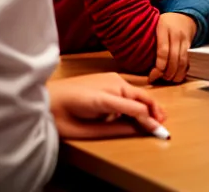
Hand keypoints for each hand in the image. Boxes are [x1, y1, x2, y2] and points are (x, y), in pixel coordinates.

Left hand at [49, 72, 165, 139]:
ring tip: (155, 117)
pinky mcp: (107, 78)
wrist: (44, 98)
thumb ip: (114, 128)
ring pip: (136, 91)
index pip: (136, 108)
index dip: (150, 120)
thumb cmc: (61, 117)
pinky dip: (136, 99)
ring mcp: (111, 78)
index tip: (160, 131)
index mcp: (106, 96)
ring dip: (146, 104)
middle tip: (163, 123)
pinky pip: (127, 88)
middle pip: (141, 96)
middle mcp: (113, 82)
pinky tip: (136, 109)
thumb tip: (138, 130)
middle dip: (154, 109)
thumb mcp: (86, 130)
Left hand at [149, 12, 196, 82]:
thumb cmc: (163, 24)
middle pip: (174, 59)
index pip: (163, 51)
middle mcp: (176, 34)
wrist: (184, 16)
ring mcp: (185, 40)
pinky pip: (187, 61)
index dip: (158, 67)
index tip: (152, 76)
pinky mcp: (190, 46)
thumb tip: (135, 62)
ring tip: (167, 80)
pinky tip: (176, 77)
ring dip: (175, 74)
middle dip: (166, 73)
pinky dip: (182, 72)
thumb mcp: (153, 26)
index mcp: (164, 28)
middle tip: (158, 79)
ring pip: (182, 61)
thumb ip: (147, 40)